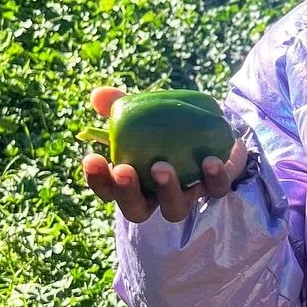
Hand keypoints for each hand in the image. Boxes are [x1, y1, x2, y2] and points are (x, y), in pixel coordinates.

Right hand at [82, 84, 248, 223]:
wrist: (213, 129)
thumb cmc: (166, 125)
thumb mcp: (142, 113)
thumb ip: (121, 105)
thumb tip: (98, 95)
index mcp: (133, 182)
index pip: (107, 189)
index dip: (97, 179)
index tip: (92, 158)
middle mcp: (156, 197)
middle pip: (135, 210)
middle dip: (127, 193)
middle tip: (124, 170)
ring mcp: (186, 197)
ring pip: (174, 210)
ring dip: (167, 190)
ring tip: (161, 166)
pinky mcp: (214, 188)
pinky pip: (215, 190)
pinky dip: (213, 178)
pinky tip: (210, 160)